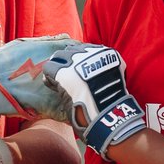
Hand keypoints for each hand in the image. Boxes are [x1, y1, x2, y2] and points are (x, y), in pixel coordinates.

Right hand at [43, 43, 145, 159]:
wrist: (114, 114)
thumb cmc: (86, 115)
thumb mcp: (65, 101)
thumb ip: (58, 85)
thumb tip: (50, 78)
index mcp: (64, 74)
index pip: (49, 66)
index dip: (50, 74)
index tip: (53, 79)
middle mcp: (77, 60)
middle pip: (61, 54)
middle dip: (60, 63)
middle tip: (64, 71)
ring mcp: (94, 55)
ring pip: (78, 48)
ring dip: (76, 56)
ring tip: (80, 66)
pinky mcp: (108, 54)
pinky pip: (95, 49)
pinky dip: (92, 56)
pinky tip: (94, 65)